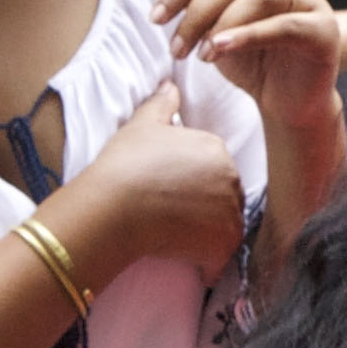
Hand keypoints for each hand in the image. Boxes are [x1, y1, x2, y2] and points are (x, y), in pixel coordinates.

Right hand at [72, 73, 248, 280]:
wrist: (114, 206)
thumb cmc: (125, 164)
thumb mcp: (141, 125)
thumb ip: (162, 104)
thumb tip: (171, 84)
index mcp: (216, 149)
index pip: (214, 170)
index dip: (192, 184)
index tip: (170, 193)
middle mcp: (231, 179)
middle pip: (224, 198)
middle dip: (205, 209)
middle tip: (172, 217)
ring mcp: (230, 213)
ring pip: (225, 228)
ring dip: (206, 236)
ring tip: (175, 237)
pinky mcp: (224, 245)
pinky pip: (221, 258)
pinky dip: (206, 263)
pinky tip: (183, 258)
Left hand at [155, 0, 344, 125]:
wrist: (288, 103)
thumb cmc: (253, 60)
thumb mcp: (212, 23)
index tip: (155, 19)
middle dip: (196, 12)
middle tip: (175, 47)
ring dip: (220, 24)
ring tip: (199, 55)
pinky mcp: (325, 28)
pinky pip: (283, 25)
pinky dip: (247, 36)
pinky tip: (220, 50)